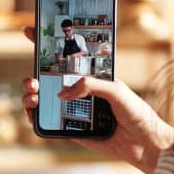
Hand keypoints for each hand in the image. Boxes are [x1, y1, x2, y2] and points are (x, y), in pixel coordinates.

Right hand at [20, 27, 173, 173]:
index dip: (47, 44)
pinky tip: (33, 112)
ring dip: (31, 95)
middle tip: (33, 80)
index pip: (66, 57)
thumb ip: (90, 85)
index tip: (30, 31)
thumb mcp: (116, 90)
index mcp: (91, 76)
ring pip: (43, 99)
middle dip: (33, 74)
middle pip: (48, 79)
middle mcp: (79, 91)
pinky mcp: (71, 129)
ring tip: (34, 96)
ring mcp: (72, 110)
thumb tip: (62, 93)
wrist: (143, 143)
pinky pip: (47, 121)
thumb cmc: (136, 112)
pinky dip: (35, 116)